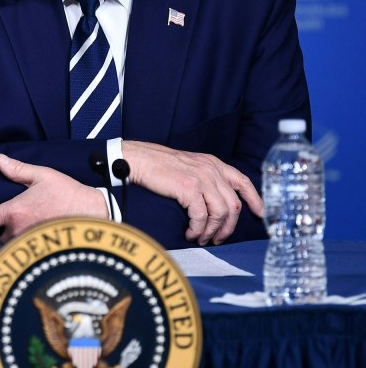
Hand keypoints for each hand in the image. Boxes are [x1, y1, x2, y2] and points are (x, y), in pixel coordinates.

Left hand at [0, 154, 107, 244]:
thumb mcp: (43, 175)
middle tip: (15, 223)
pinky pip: (25, 252)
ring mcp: (29, 243)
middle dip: (0, 232)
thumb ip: (18, 170)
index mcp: (14, 210)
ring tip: (27, 232)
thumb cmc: (69, 192)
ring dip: (13, 241)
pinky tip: (34, 244)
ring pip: (11, 246)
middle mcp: (17, 230)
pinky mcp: (41, 252)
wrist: (95, 213)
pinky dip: (25, 248)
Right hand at [122, 140, 262, 245]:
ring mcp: (202, 179)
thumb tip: (215, 201)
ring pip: (220, 213)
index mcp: (214, 164)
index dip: (255, 199)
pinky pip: (201, 216)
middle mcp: (212, 170)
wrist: (139, 160)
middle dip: (228, 227)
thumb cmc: (159, 166)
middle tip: (218, 239)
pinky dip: (198, 229)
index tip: (260, 214)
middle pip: (233, 205)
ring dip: (212, 231)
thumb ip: (205, 177)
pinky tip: (190, 234)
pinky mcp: (189, 189)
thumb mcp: (190, 165)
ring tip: (201, 238)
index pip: (243, 182)